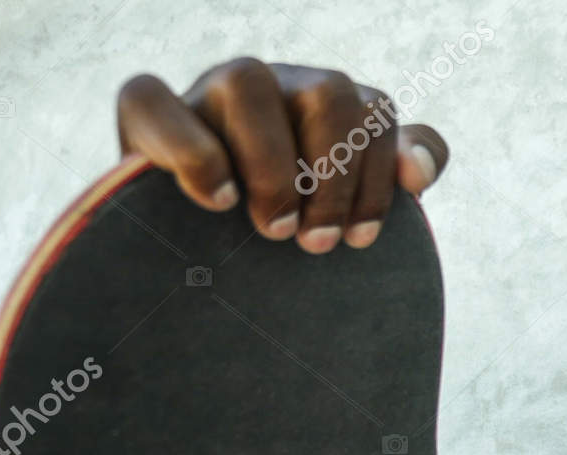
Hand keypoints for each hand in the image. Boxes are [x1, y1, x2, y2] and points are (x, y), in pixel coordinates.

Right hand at [116, 58, 448, 252]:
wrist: (200, 258)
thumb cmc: (287, 228)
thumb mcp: (348, 205)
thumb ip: (398, 169)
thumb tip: (420, 172)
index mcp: (326, 104)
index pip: (377, 111)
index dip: (379, 176)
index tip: (363, 238)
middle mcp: (274, 85)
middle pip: (329, 93)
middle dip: (334, 176)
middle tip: (319, 242)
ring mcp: (210, 90)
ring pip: (248, 84)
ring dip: (273, 166)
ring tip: (274, 229)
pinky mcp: (146, 112)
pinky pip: (153, 97)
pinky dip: (193, 152)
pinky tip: (218, 200)